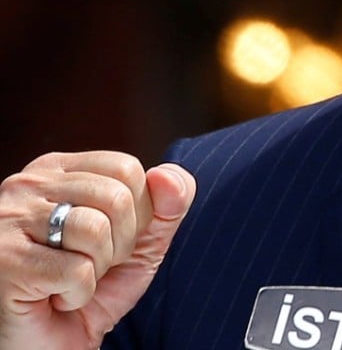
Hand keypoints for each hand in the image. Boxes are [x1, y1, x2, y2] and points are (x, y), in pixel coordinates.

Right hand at [0, 152, 195, 349]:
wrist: (52, 344)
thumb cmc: (93, 288)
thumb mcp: (143, 242)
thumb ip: (168, 205)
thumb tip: (167, 174)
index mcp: (58, 170)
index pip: (125, 168)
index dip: (137, 213)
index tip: (111, 239)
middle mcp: (27, 185)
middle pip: (115, 197)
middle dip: (120, 243)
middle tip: (92, 265)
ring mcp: (8, 220)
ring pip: (94, 230)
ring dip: (98, 268)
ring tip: (71, 279)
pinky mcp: (4, 261)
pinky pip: (75, 270)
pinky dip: (78, 294)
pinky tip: (53, 297)